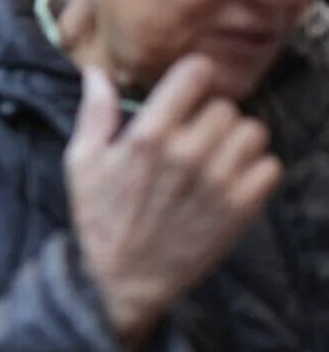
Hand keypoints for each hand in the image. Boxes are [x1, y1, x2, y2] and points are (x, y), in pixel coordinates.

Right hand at [65, 56, 281, 351]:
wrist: (123, 280)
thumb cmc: (99, 216)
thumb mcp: (81, 161)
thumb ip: (94, 113)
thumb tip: (96, 71)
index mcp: (148, 135)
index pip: (196, 73)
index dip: (193, 76)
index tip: (187, 89)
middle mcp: (188, 153)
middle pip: (225, 105)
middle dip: (208, 115)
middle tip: (193, 135)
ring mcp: (218, 182)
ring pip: (252, 131)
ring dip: (235, 140)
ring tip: (215, 156)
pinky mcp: (240, 209)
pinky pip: (270, 166)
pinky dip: (256, 169)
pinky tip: (231, 179)